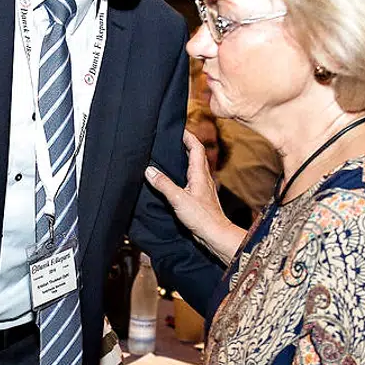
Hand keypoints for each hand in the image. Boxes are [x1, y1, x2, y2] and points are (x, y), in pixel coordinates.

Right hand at [145, 130, 246, 263]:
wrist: (215, 234)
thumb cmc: (201, 217)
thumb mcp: (178, 199)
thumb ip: (163, 184)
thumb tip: (149, 170)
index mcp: (200, 174)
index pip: (196, 148)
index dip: (188, 136)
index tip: (178, 129)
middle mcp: (204, 178)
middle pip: (197, 155)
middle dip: (186, 144)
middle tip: (173, 139)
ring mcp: (204, 188)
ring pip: (195, 167)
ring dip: (186, 159)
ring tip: (172, 155)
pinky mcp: (201, 198)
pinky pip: (193, 179)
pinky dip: (185, 173)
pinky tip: (176, 180)